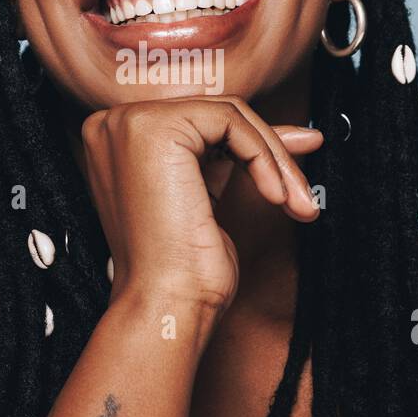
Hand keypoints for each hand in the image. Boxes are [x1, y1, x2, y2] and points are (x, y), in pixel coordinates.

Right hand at [80, 95, 322, 313]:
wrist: (166, 302)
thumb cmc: (182, 269)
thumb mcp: (206, 196)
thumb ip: (231, 156)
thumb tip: (297, 136)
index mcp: (118, 140)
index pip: (199, 123)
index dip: (252, 143)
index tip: (294, 163)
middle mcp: (114, 124)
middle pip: (215, 115)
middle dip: (270, 149)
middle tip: (302, 187)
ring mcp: (130, 122)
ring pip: (228, 114)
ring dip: (273, 159)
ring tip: (295, 201)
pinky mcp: (156, 127)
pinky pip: (231, 121)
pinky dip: (262, 158)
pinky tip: (274, 196)